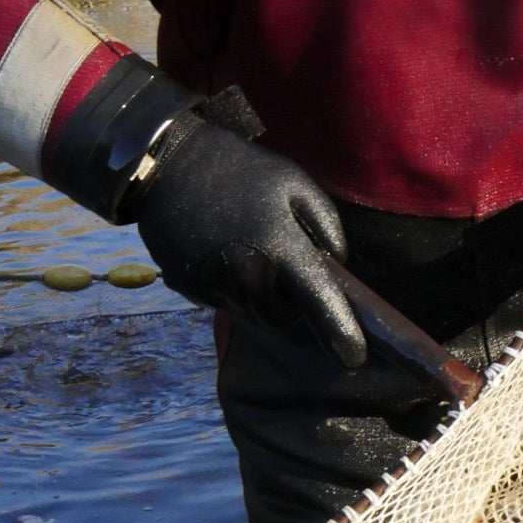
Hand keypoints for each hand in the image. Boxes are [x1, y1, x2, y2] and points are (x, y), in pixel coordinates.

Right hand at [131, 118, 366, 368]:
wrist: (168, 164)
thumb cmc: (240, 170)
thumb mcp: (294, 182)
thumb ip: (325, 223)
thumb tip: (336, 263)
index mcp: (281, 246)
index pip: (319, 301)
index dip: (340, 332)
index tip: (354, 358)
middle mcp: (248, 273)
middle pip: (279, 315)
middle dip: (288, 301)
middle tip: (282, 265)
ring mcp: (214, 283)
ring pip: (249, 309)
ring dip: (258, 293)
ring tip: (248, 249)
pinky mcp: (188, 287)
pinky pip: (220, 299)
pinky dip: (228, 284)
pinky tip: (220, 249)